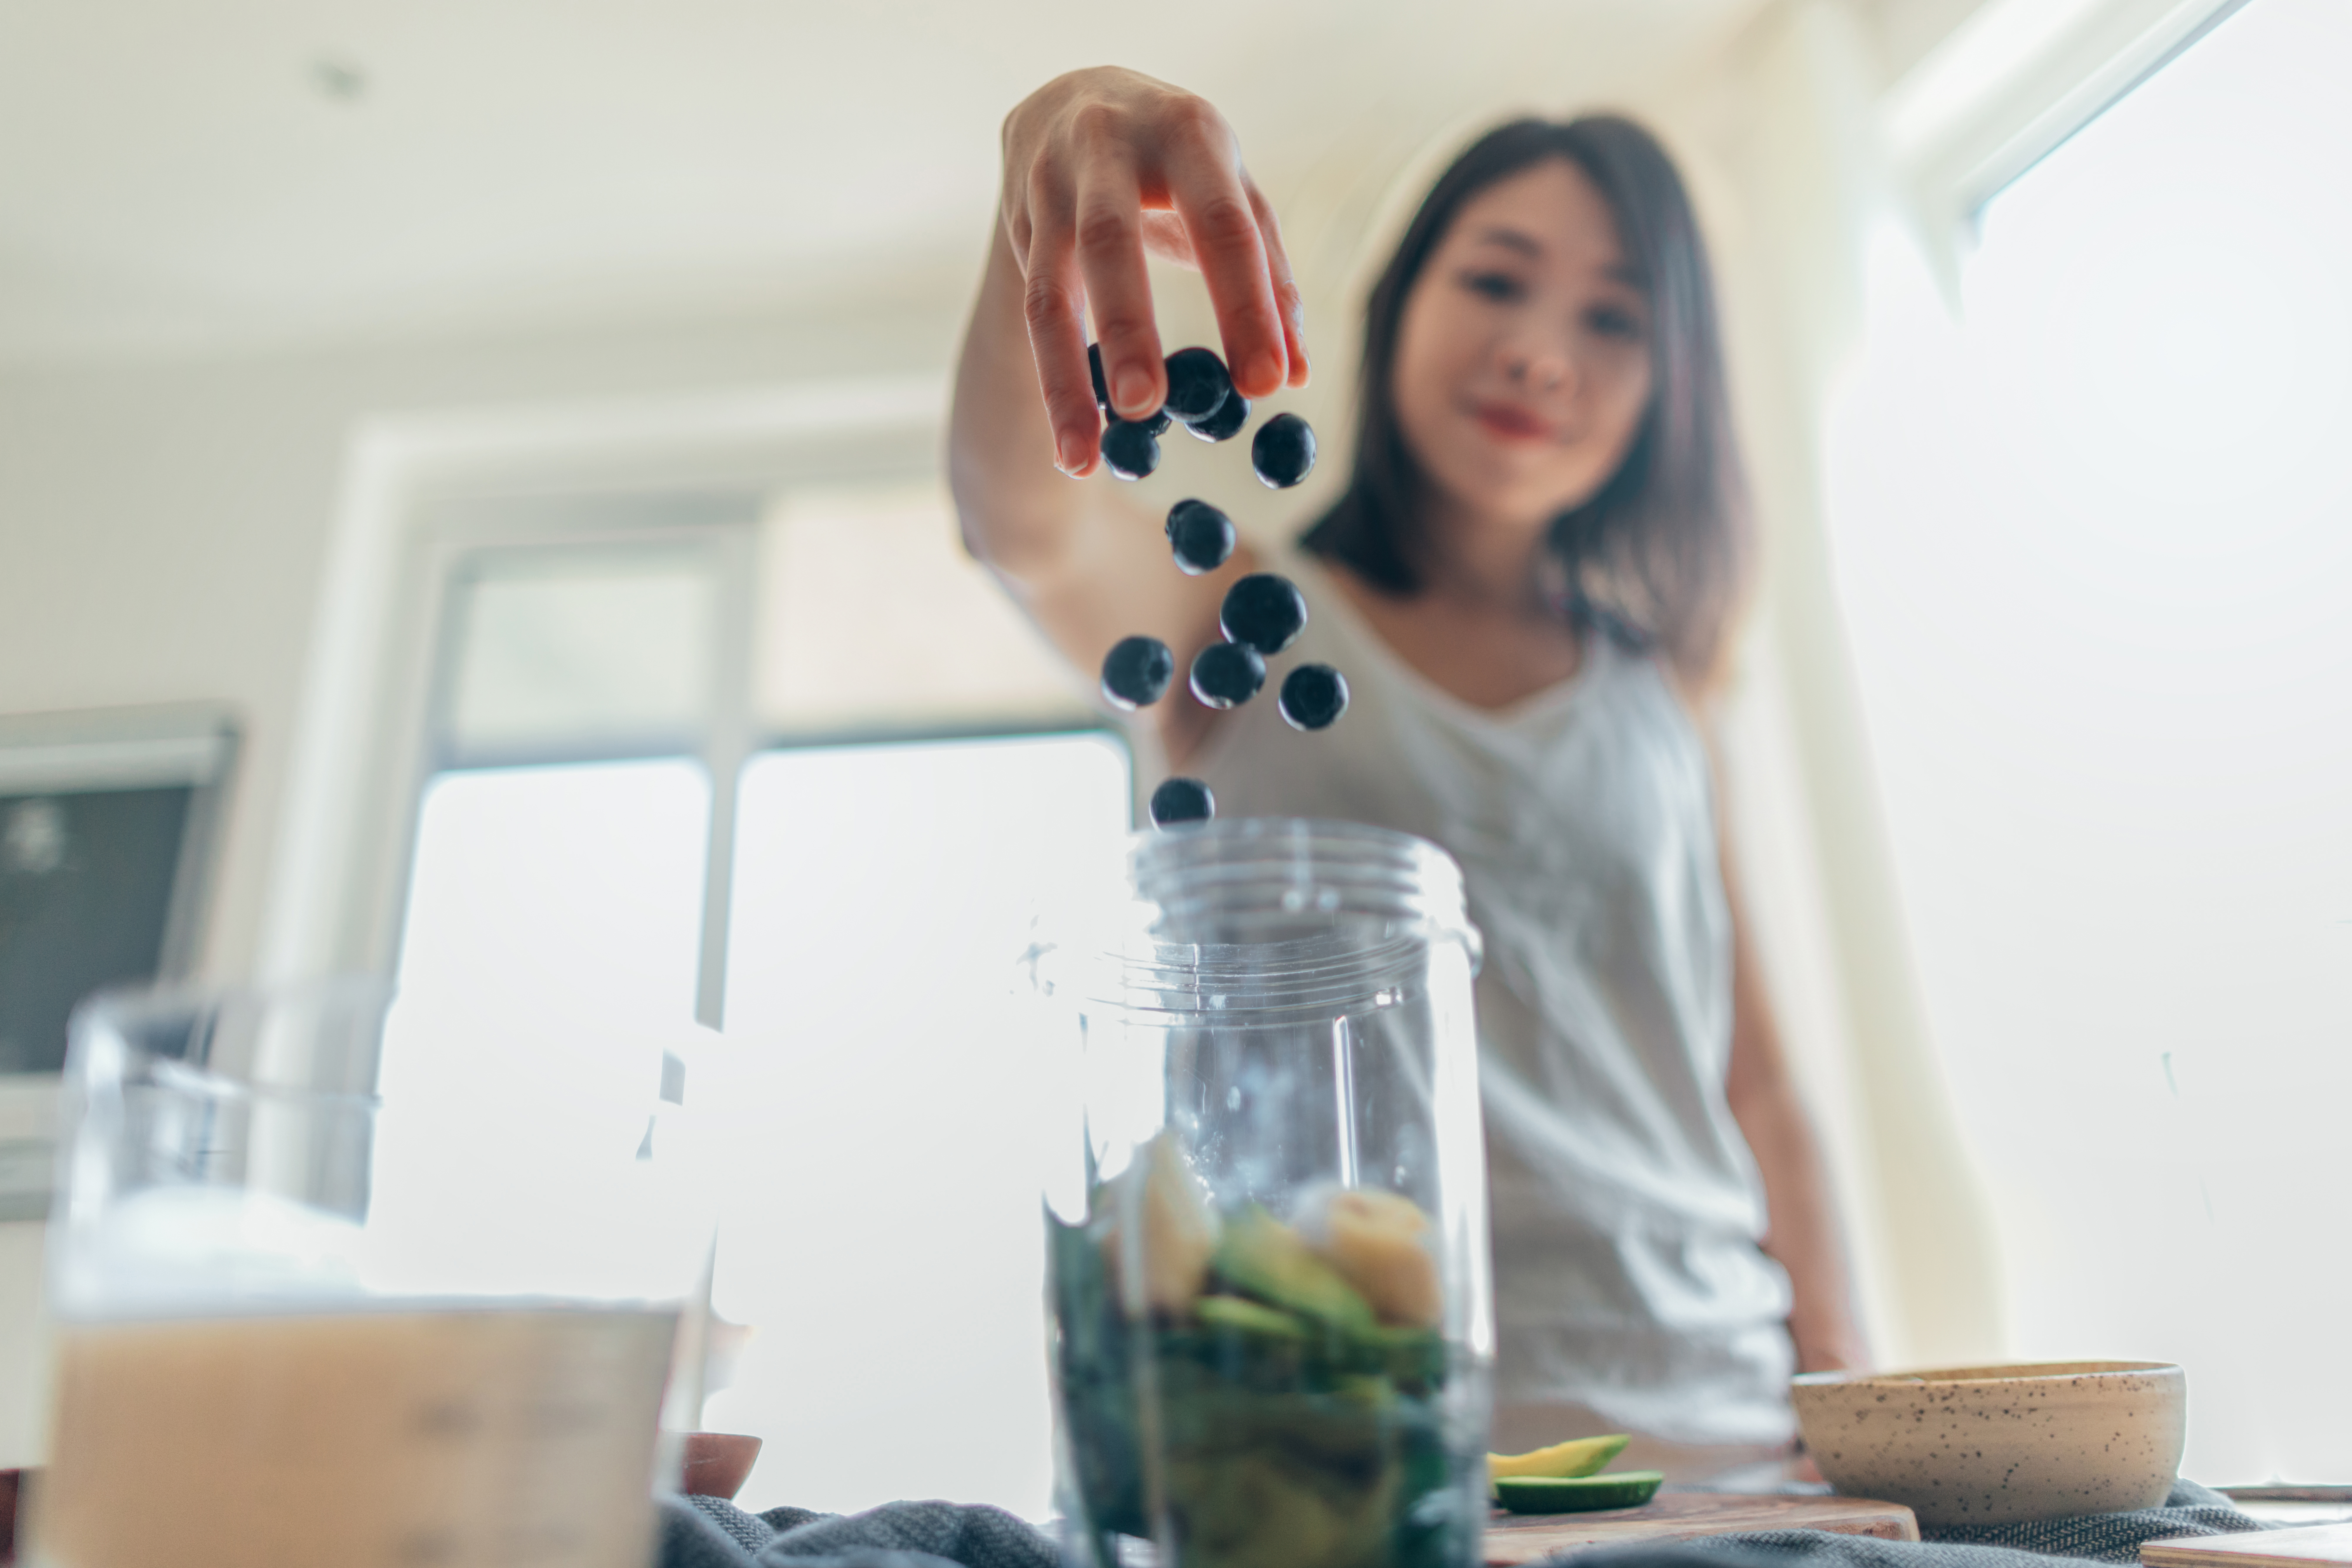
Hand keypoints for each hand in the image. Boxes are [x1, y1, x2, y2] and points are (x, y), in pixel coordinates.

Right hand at [999, 67, 1309, 474]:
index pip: (1222, 224)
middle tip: (1147, 405)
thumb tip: (1292, 374)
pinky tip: (1071, 444)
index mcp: (1187, 132)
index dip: (1245, 304)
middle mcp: (1106, 147)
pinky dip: (1051, 382)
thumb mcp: (1232, 191)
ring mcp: (1048, 183)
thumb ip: (1266, 276)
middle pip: (1111, 243)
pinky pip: (1030, 308)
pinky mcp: (1016, 221)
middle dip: (1128, 327)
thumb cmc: (1177, 160)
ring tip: (1082, 457)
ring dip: (1064, 379)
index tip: (1265, 383)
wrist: (1071, 97)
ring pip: (1049, 290)